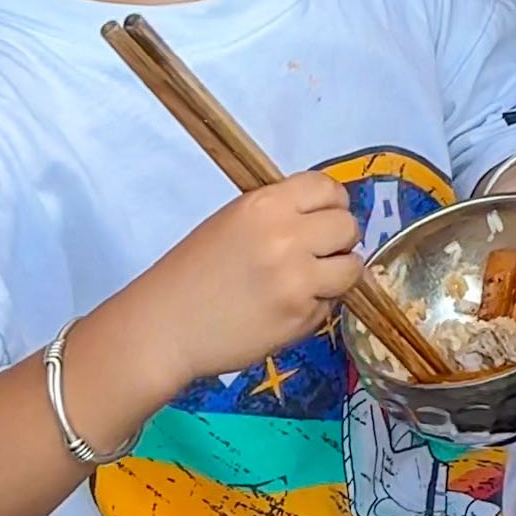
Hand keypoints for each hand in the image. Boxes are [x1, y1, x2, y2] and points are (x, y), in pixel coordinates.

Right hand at [127, 171, 364, 382]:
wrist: (163, 327)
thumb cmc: (192, 273)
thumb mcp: (233, 222)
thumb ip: (281, 214)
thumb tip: (328, 215)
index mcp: (265, 205)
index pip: (328, 188)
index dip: (331, 204)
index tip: (322, 218)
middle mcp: (286, 235)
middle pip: (348, 226)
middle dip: (337, 240)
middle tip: (315, 254)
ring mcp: (296, 277)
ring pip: (352, 267)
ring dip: (336, 275)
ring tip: (305, 283)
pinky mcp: (300, 315)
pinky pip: (331, 304)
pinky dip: (315, 307)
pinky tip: (283, 309)